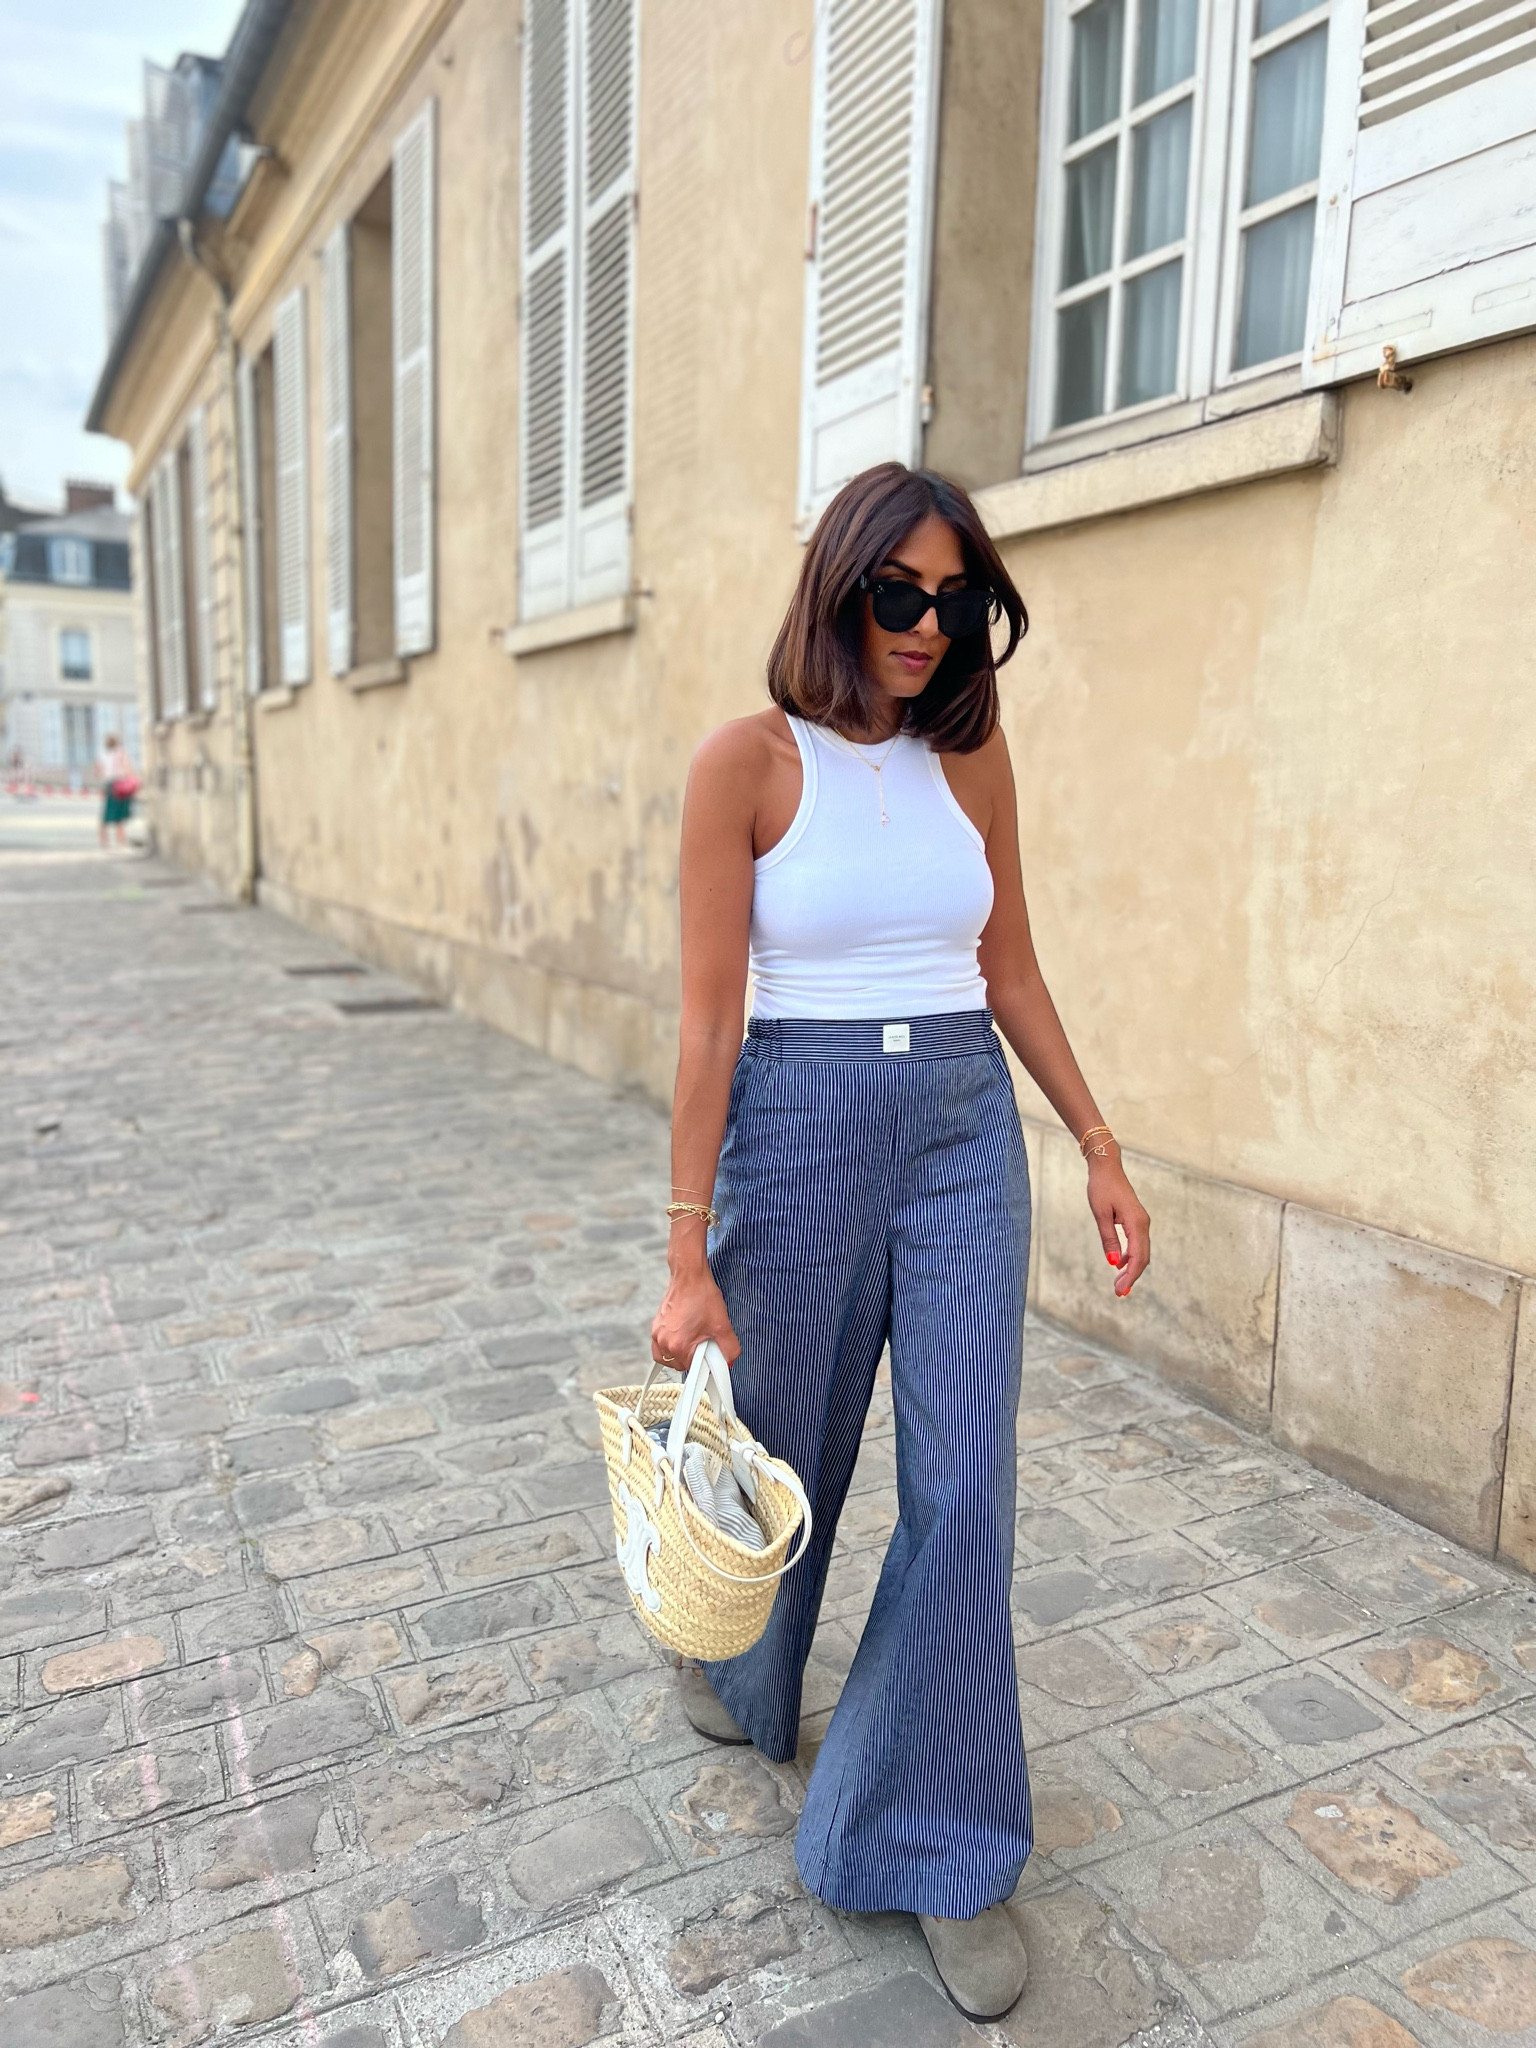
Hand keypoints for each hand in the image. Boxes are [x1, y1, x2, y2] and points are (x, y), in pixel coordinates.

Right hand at [650, 1247, 740, 1369]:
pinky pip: (660, 1346)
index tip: (710, 1352)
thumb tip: (728, 1361)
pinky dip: (670, 1345)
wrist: (689, 1276)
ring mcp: (657, 1333)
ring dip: (679, 1353)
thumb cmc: (703, 1297)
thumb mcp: (722, 1325)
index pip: (692, 1369)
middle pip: (679, 1365)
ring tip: (693, 1339)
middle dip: (692, 1358)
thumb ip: (729, 1348)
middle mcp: (663, 1342)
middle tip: (703, 1342)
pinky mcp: (655, 1325)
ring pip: (667, 1357)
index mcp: (678, 1346)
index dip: (704, 1363)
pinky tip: (682, 1335)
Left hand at [1087, 1152, 1149, 1297]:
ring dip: (1131, 1269)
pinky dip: (1131, 1257)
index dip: (1130, 1277)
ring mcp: (1141, 1222)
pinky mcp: (1136, 1221)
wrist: (1107, 1167)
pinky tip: (1120, 1265)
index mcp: (1137, 1223)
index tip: (1121, 1291)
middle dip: (1132, 1277)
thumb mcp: (1100, 1214)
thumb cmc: (1101, 1188)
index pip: (1138, 1257)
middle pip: (1143, 1258)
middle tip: (1118, 1293)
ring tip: (1118, 1284)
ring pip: (1141, 1252)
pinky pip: (1138, 1244)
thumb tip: (1114, 1263)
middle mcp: (1143, 1224)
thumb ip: (1109, 1239)